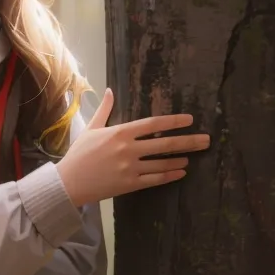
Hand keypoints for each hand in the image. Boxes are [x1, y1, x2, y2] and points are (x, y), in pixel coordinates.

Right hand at [55, 88, 208, 206]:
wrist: (68, 182)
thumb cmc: (79, 153)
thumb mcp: (91, 128)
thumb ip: (104, 110)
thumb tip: (109, 90)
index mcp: (120, 132)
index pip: (153, 124)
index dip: (174, 121)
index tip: (189, 120)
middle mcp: (129, 149)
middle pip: (165, 143)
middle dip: (188, 142)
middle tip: (206, 141)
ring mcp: (131, 167)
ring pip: (163, 163)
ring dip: (181, 159)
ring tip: (192, 157)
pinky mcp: (131, 184)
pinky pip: (156, 179)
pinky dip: (170, 175)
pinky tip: (181, 172)